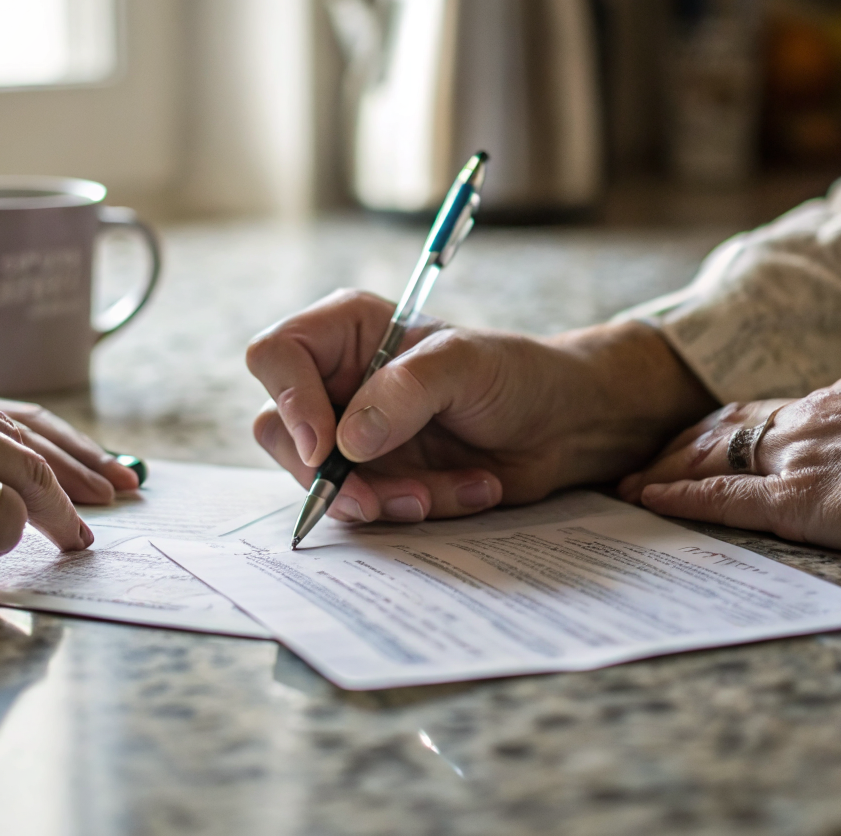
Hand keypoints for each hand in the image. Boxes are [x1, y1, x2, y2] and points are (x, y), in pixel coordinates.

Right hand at [246, 289, 715, 523]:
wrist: (564, 426)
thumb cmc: (516, 374)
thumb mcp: (466, 365)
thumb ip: (405, 391)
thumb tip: (346, 442)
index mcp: (347, 331)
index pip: (276, 356)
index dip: (290, 402)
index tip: (327, 447)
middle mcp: (338, 381)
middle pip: (279, 430)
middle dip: (328, 474)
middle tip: (375, 500)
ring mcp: (353, 434)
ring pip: (319, 481)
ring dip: (382, 499)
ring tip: (445, 491)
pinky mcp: (377, 478)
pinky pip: (365, 508)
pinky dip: (414, 509)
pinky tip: (467, 489)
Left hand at [617, 373, 840, 564]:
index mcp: (838, 399)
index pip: (760, 411)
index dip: (716, 428)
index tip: (687, 442)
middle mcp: (809, 418)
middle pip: (721, 427)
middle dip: (676, 447)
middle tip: (640, 465)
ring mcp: (799, 457)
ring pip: (711, 457)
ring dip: (664, 471)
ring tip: (628, 487)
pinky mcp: (798, 499)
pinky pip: (722, 497)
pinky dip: (680, 498)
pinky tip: (650, 502)